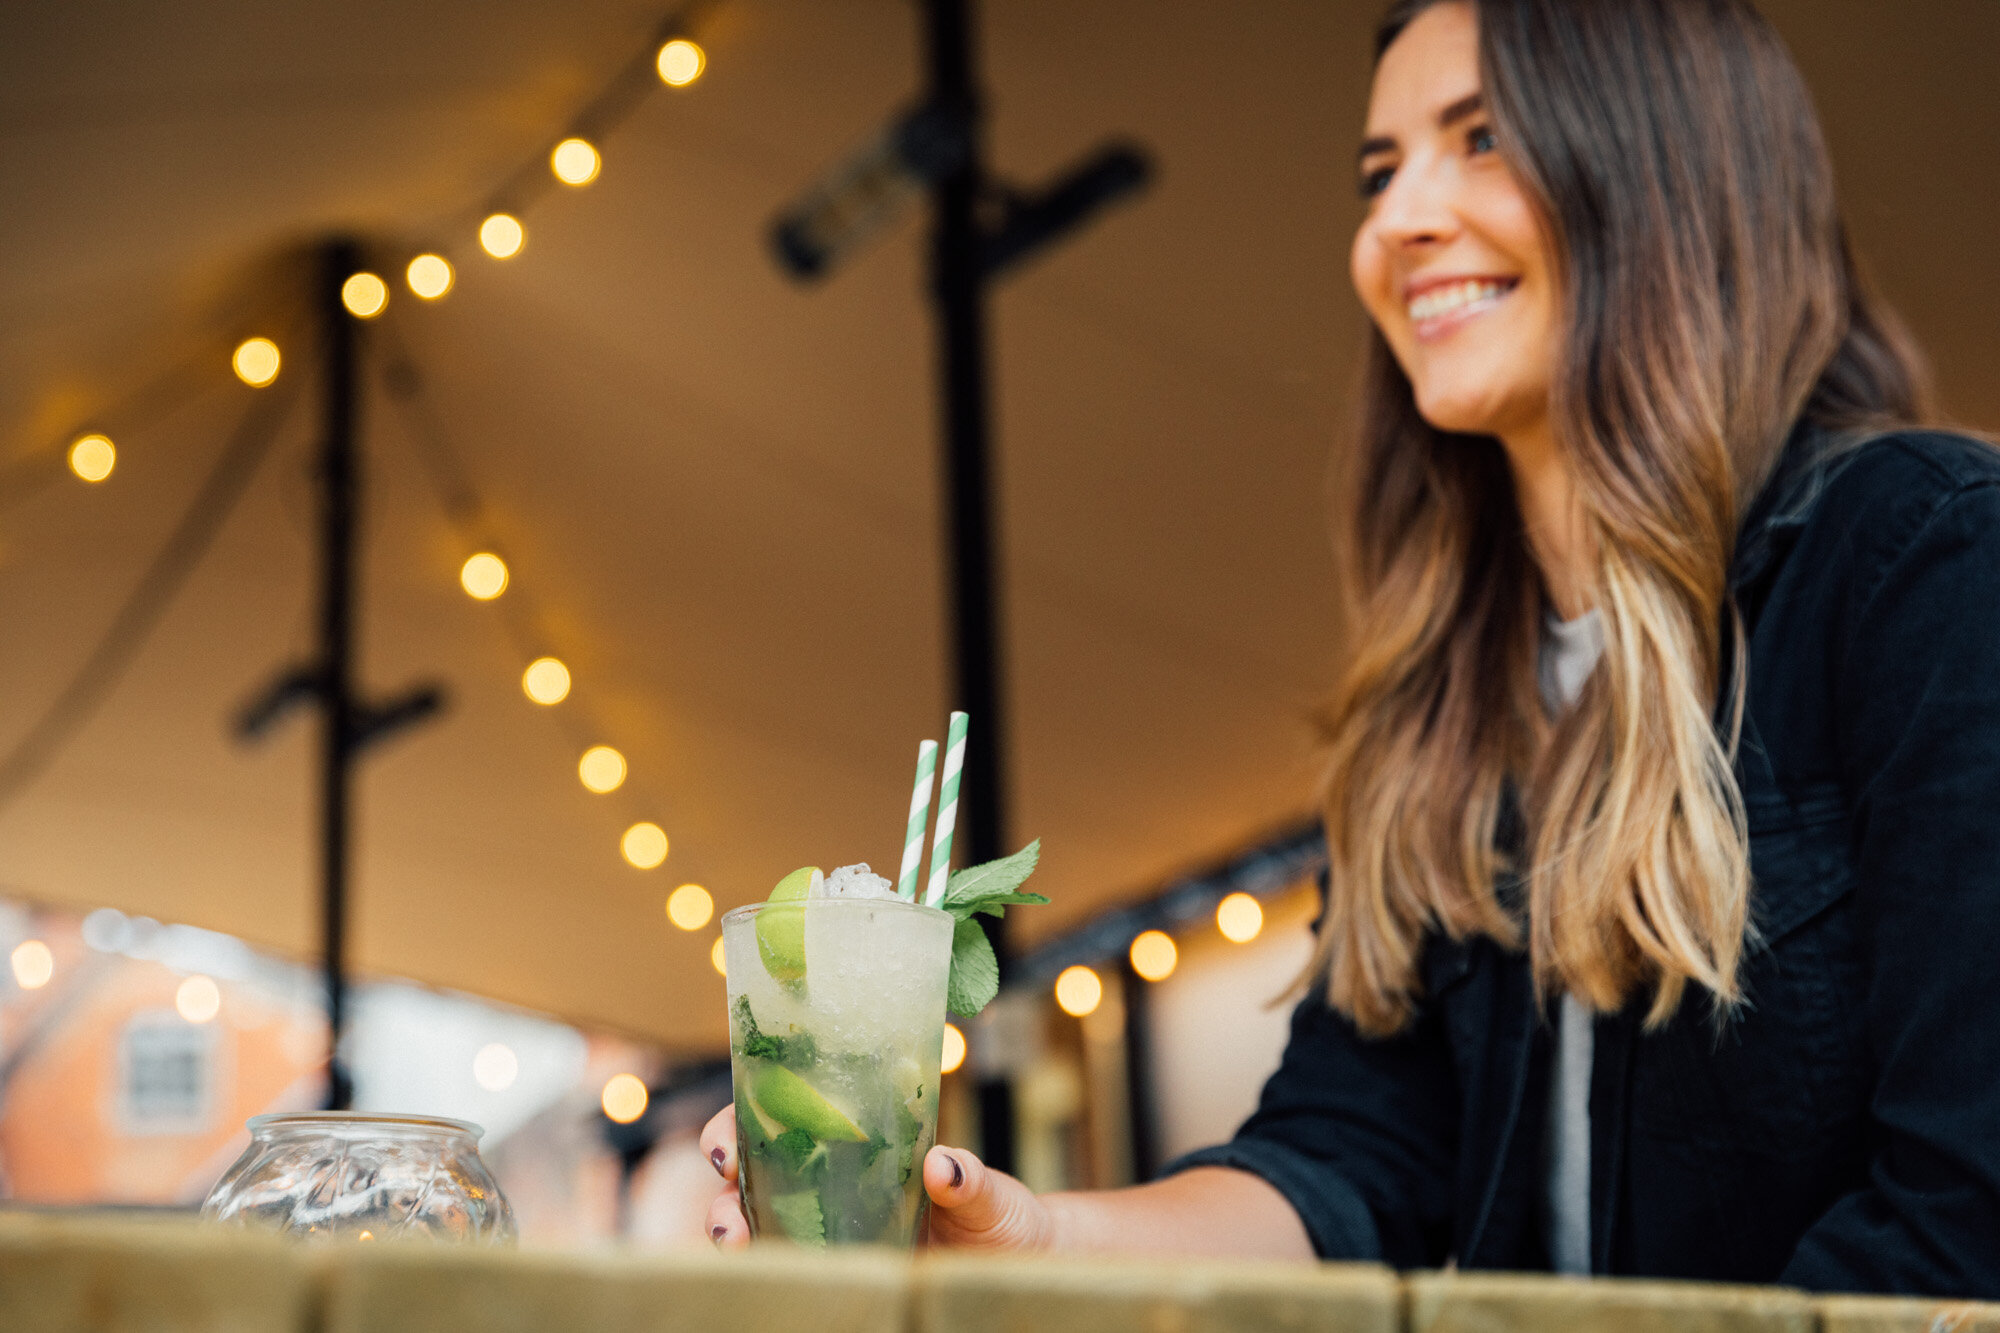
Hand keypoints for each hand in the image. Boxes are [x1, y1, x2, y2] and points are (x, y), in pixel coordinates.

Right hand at [699, 1104, 1054, 1249]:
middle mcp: (829, 1182)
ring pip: (755, 1222)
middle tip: (724, 1206)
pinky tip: (759, 1277)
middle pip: (751, 1173)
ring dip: (730, 1230)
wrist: (1017, 1263)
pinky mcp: (840, 1271)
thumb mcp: (987, 1194)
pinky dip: (765, 1270)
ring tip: (733, 1245)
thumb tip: (941, 1165)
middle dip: (721, 1186)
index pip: (781, 1116)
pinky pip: (789, 1268)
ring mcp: (829, 1230)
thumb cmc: (1000, 1215)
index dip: (740, 1122)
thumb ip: (968, 1179)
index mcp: (854, 1142)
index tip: (728, 1143)